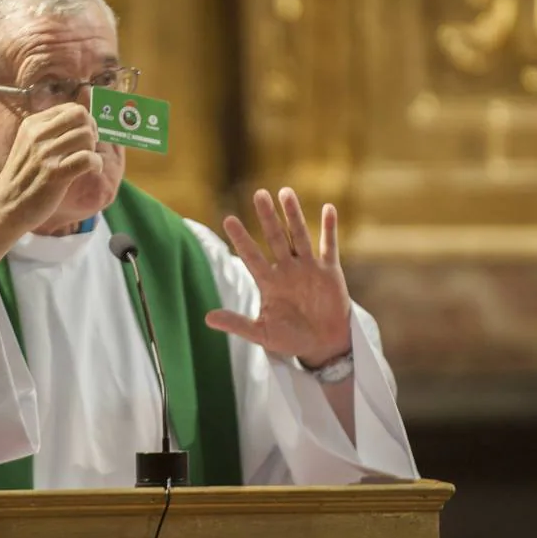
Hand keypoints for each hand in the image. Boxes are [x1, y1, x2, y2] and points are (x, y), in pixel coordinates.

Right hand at [0, 103, 102, 266]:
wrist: (5, 206)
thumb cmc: (22, 177)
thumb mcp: (29, 144)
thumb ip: (50, 131)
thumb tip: (83, 121)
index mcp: (32, 124)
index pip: (71, 108)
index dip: (84, 121)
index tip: (83, 136)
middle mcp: (38, 135)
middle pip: (82, 117)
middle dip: (92, 131)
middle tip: (89, 147)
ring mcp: (46, 154)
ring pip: (87, 136)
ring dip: (93, 149)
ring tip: (87, 162)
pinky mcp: (55, 174)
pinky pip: (88, 158)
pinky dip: (96, 164)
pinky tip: (92, 170)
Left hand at [205, 188, 352, 366]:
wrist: (323, 345)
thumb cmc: (290, 339)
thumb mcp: (262, 334)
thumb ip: (238, 324)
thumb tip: (207, 318)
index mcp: (268, 282)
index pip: (251, 256)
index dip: (241, 239)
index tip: (229, 219)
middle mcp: (286, 269)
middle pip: (275, 238)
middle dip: (267, 217)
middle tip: (259, 194)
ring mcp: (307, 267)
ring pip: (299, 236)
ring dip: (293, 215)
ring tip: (285, 192)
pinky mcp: (329, 271)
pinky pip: (329, 246)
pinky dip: (329, 228)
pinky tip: (328, 208)